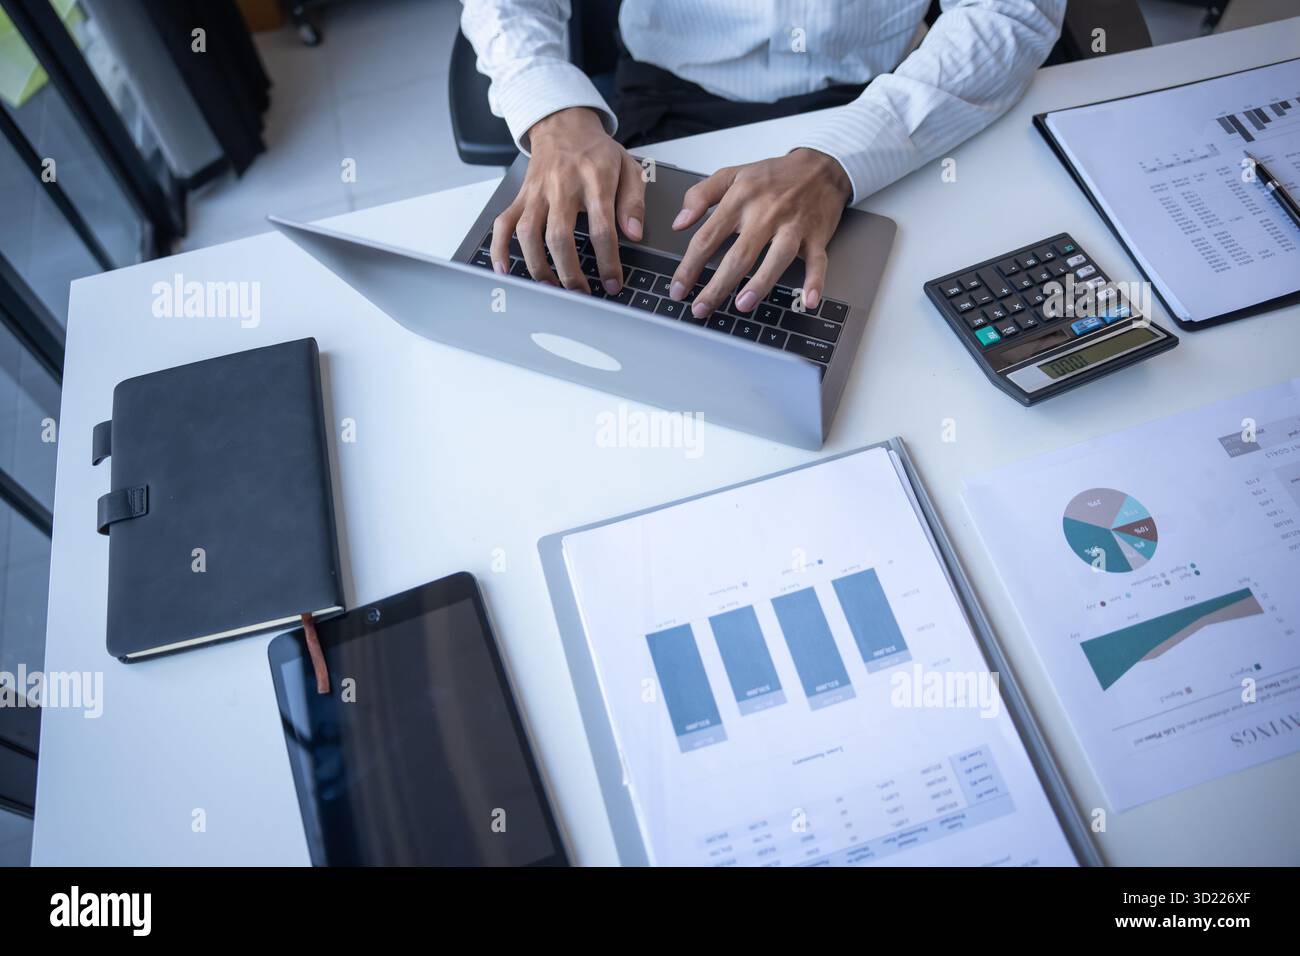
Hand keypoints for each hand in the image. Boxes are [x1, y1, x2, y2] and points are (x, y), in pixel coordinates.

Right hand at [491, 107, 645, 294]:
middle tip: (581, 293)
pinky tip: (504, 270)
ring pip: (528, 233)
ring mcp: (536, 191)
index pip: (601, 227)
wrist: (564, 125)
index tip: (612, 283)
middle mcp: (561, 186)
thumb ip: (634, 202)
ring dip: (537, 265)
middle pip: (559, 236)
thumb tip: (634, 235)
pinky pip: (503, 223)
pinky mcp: (520, 195)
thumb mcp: (629, 168)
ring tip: (551, 288)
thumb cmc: (598, 152)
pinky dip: (499, 249)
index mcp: (594, 180)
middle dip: (569, 272)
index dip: (607, 261)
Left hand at [667, 149, 852, 316]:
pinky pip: (818, 261)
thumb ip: (700, 195)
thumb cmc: (774, 176)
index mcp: (740, 200)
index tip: (678, 288)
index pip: (708, 237)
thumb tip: (679, 222)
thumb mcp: (732, 175)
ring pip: (777, 258)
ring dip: (760, 283)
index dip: (690, 266)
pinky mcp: (816, 236)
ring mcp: (792, 226)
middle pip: (739, 255)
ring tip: (742, 304)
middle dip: (717, 285)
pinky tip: (808, 301)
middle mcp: (766, 214)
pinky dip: (815, 282)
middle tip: (701, 308)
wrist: (820, 166)